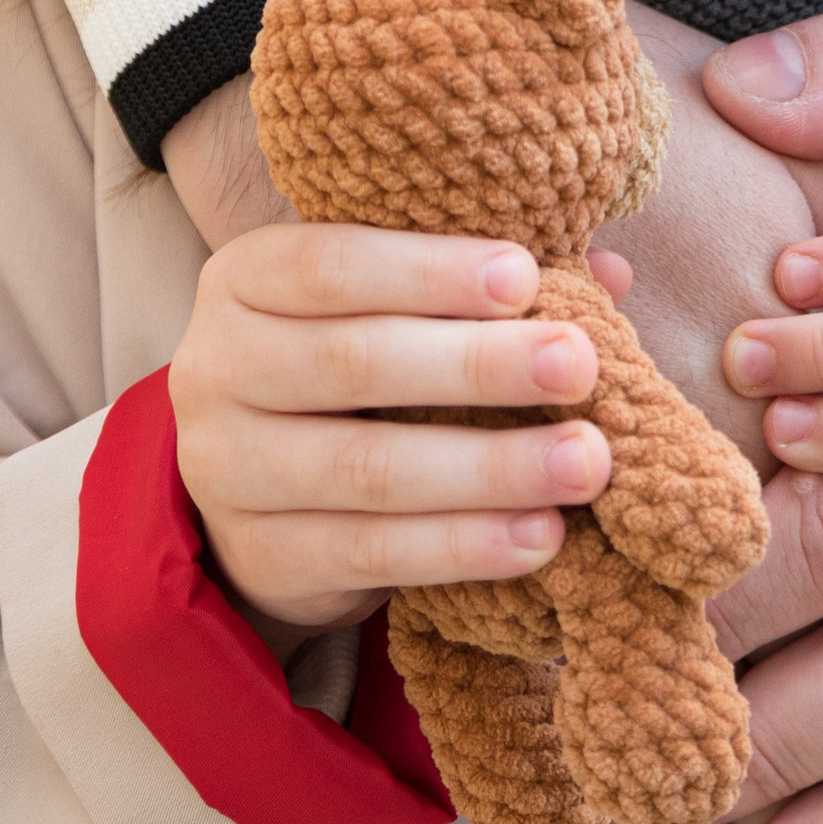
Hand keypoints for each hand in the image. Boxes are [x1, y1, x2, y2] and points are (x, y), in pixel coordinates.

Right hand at [169, 221, 618, 635]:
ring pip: (367, 468)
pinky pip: (370, 554)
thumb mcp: (391, 308)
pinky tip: (540, 536)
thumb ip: (483, 286)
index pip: (331, 265)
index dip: (429, 271)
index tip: (525, 279)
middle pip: (353, 363)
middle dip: (477, 366)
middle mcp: (215, 368)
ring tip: (585, 464)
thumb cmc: (352, 369)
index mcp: (244, 278)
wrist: (260, 492)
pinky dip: (463, 546)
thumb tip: (607, 275)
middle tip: (579, 367)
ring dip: (489, 468)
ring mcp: (226, 470)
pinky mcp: (257, 559)